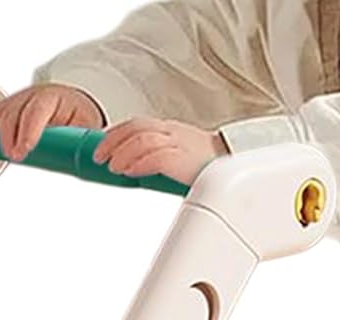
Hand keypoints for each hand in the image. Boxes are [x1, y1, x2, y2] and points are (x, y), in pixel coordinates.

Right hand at [0, 84, 103, 161]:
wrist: (76, 104)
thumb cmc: (80, 118)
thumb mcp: (85, 128)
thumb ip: (80, 141)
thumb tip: (85, 160)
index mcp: (57, 97)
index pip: (38, 109)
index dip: (29, 129)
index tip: (26, 148)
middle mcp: (37, 94)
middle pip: (16, 110)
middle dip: (12, 135)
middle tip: (15, 156)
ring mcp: (23, 98)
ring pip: (5, 111)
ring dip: (1, 134)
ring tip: (4, 153)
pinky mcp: (14, 105)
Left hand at [94, 118, 226, 183]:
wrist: (240, 168)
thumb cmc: (214, 169)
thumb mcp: (183, 159)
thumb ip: (162, 161)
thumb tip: (140, 174)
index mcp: (174, 131)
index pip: (140, 124)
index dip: (117, 133)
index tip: (102, 146)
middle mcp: (175, 133)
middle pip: (137, 127)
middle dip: (112, 141)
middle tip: (98, 157)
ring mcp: (181, 144)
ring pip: (142, 139)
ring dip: (121, 153)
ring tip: (112, 167)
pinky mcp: (185, 159)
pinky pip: (156, 156)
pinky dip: (138, 163)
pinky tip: (129, 172)